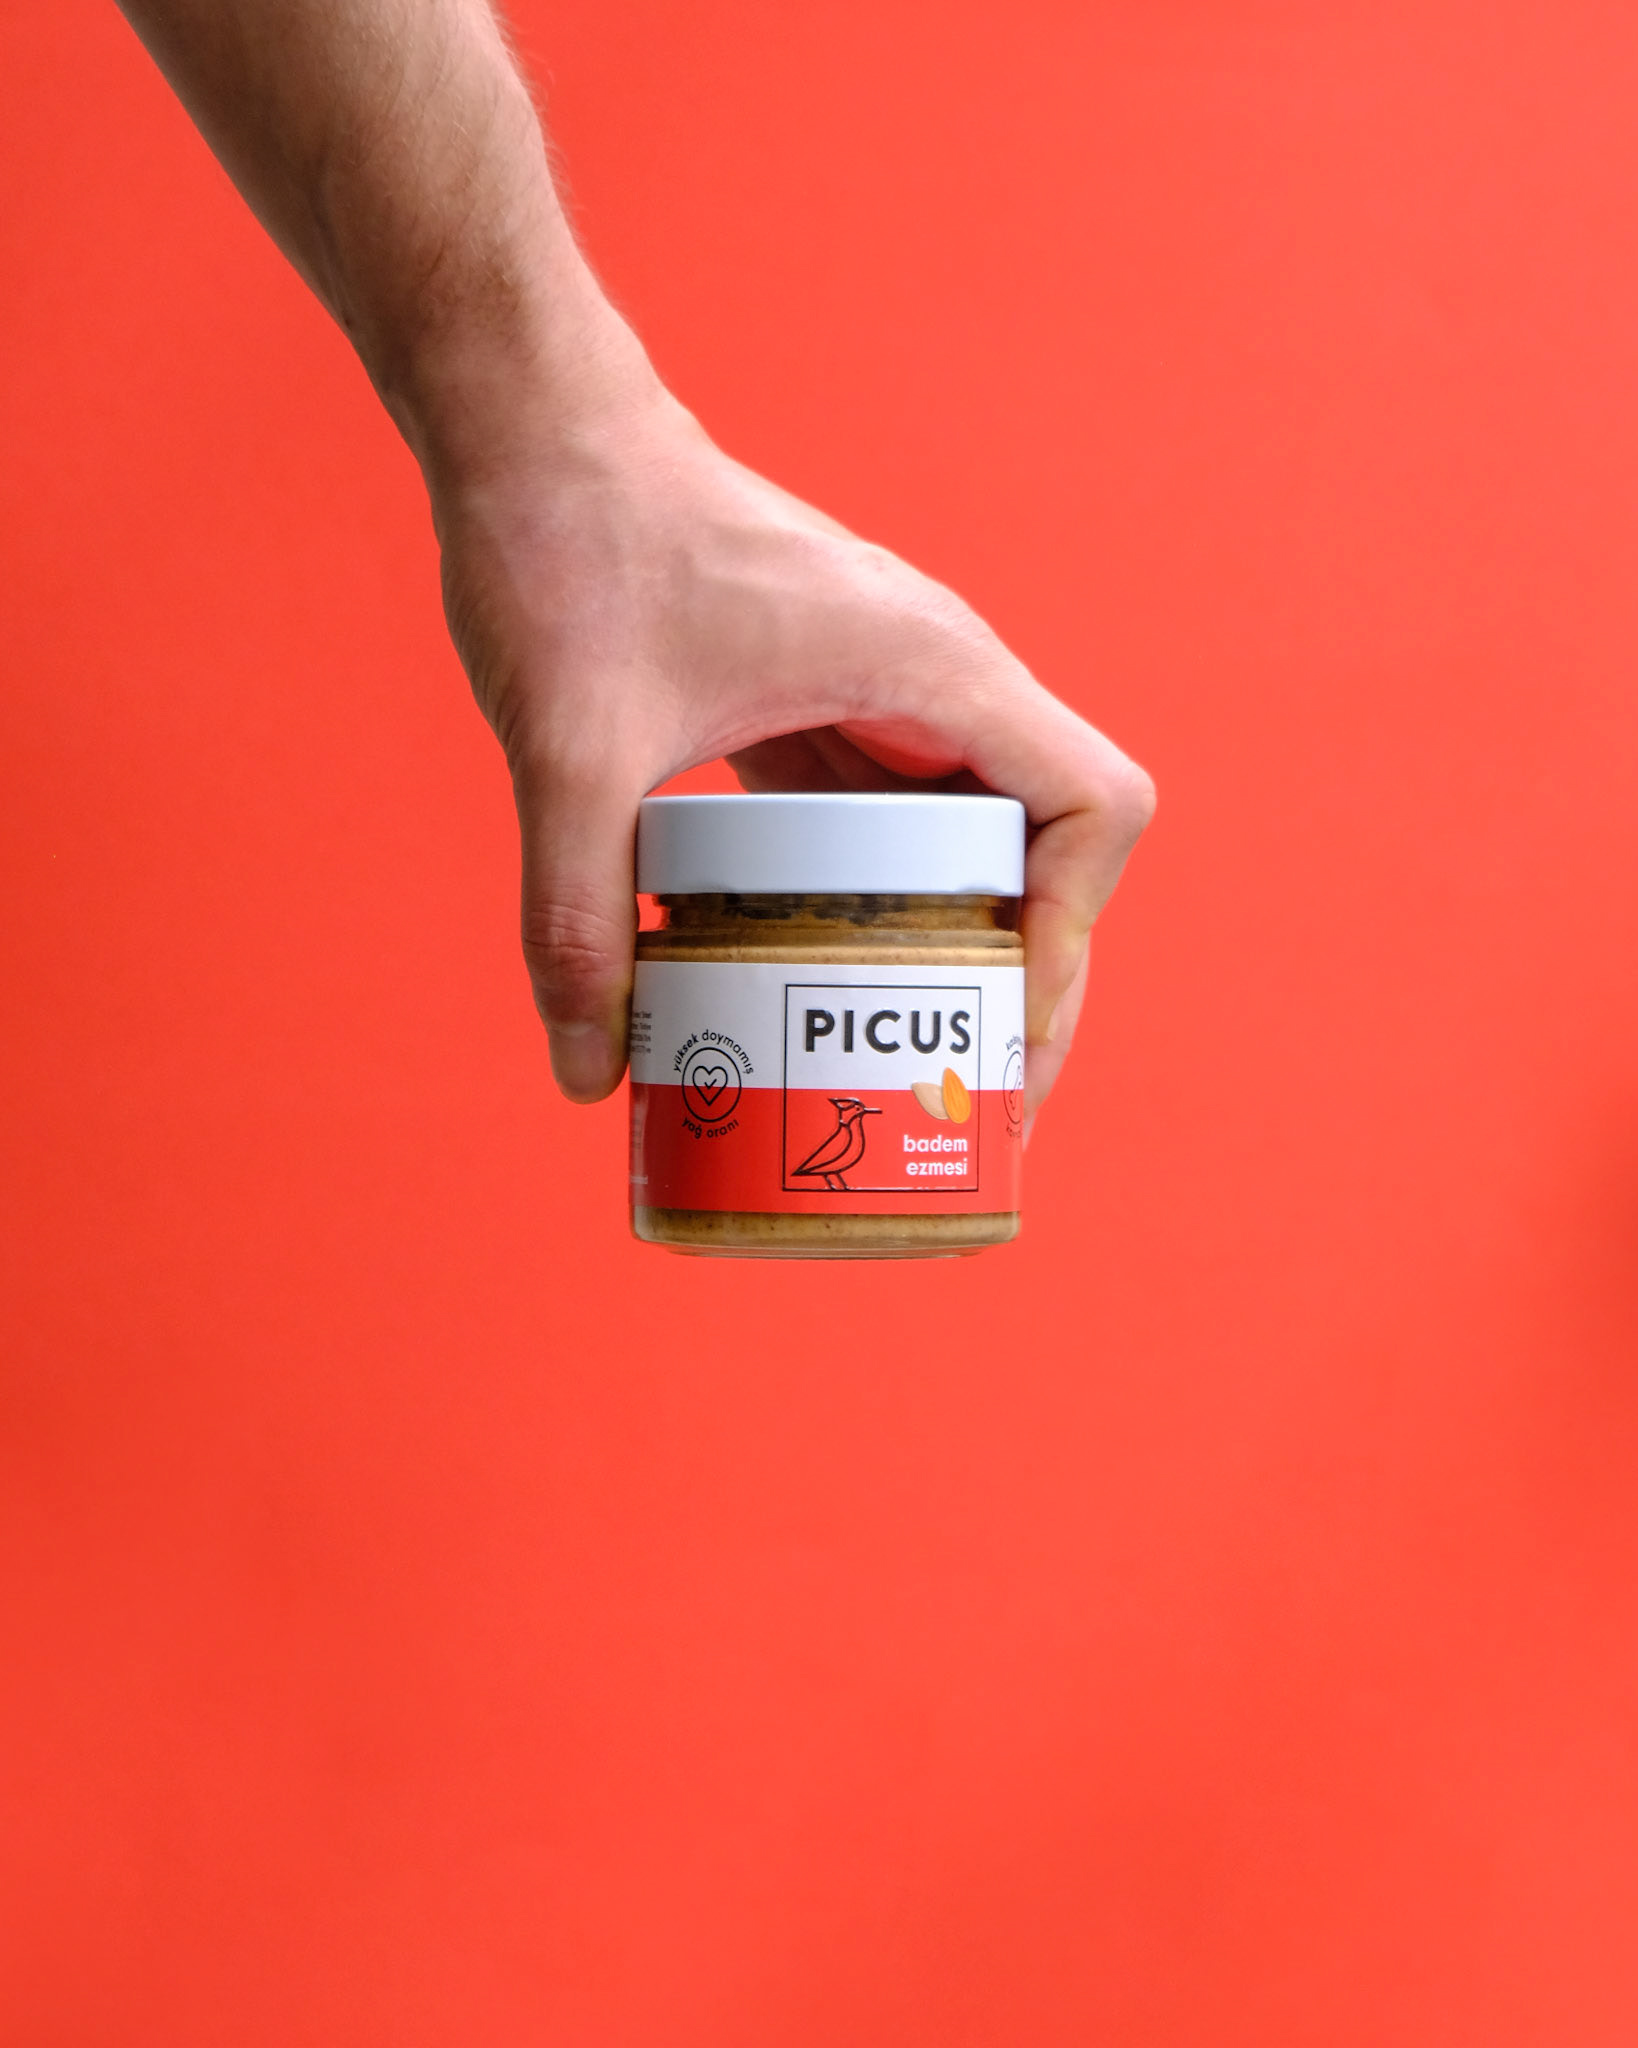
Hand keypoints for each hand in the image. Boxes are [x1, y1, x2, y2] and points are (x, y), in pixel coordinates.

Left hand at [430, 375, 1154, 1119]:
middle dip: (1028, 971)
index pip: (1093, 806)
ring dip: (964, 942)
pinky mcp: (828, 702)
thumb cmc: (572, 544)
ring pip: (981, 835)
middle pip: (1050, 844)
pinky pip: (898, 819)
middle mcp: (936, 676)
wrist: (528, 431)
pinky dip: (889, 903)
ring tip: (913, 1054)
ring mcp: (887, 689)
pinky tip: (826, 972)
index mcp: (930, 667)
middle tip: (969, 1088)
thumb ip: (575, 914)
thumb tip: (584, 1077)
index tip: (1000, 1020)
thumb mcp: (571, 749)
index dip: (1076, 929)